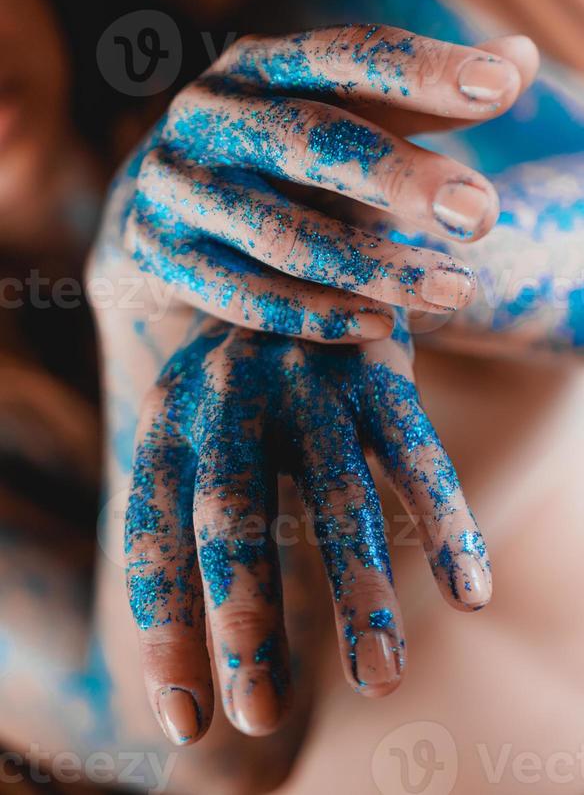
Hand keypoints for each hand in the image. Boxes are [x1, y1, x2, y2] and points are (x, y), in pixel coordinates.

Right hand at [122, 25, 532, 341]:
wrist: (159, 221)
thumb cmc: (274, 166)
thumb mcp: (341, 120)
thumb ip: (422, 98)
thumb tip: (526, 56)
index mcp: (258, 66)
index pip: (347, 55)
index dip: (425, 69)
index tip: (506, 85)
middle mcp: (206, 115)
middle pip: (308, 138)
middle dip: (400, 177)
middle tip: (482, 214)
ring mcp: (174, 187)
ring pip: (279, 232)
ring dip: (370, 266)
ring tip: (454, 290)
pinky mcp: (155, 255)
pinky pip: (238, 294)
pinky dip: (311, 315)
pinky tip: (379, 325)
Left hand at [124, 317, 490, 740]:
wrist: (295, 249)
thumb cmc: (242, 378)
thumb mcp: (196, 423)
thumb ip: (192, 509)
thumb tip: (209, 653)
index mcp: (170, 419)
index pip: (155, 538)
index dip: (166, 632)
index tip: (185, 722)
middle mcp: (231, 396)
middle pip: (233, 517)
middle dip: (245, 619)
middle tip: (260, 714)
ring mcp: (309, 378)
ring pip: (337, 495)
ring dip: (357, 592)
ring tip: (378, 681)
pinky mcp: (379, 368)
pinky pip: (418, 454)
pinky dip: (446, 525)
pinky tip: (471, 595)